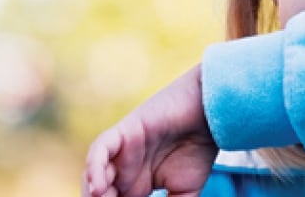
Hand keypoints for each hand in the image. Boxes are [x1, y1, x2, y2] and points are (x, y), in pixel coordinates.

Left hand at [83, 64, 217, 196]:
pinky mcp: (124, 132)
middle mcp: (123, 170)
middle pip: (99, 195)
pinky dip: (95, 167)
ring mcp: (122, 151)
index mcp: (134, 186)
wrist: (210, 116)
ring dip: (94, 193)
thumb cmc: (199, 150)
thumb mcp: (184, 194)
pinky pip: (99, 149)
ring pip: (94, 175)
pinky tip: (99, 187)